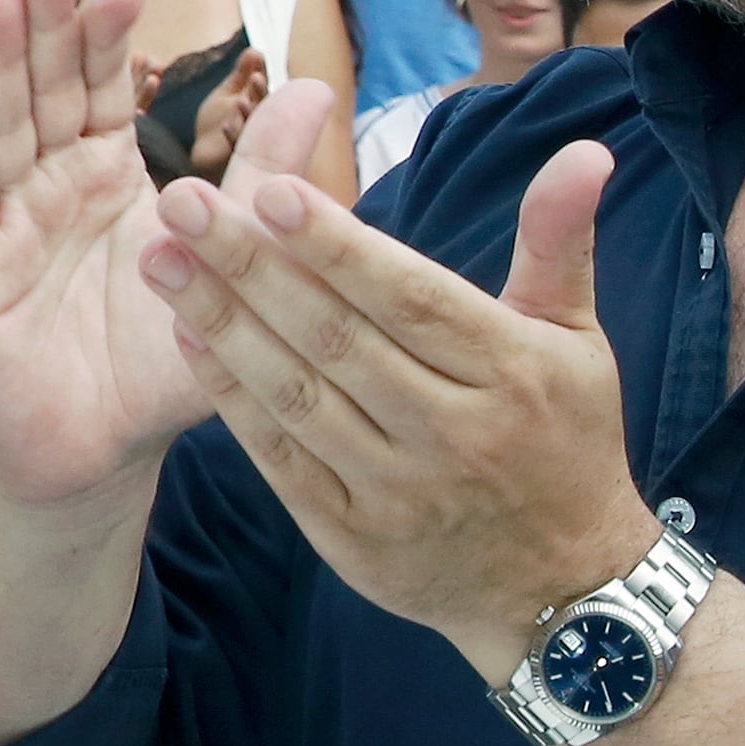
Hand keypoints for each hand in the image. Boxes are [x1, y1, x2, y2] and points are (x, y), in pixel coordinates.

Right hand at [0, 0, 337, 508]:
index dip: (105, 36)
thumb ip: (260, 174)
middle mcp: (48, 184)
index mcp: (105, 174)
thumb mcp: (230, 259)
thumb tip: (319, 81)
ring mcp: (5, 221)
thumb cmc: (157, 360)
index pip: (101, 88)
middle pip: (40, 88)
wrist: (102, 455)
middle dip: (40, 21)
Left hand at [139, 142, 655, 675]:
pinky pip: (280, 458)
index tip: (265, 189)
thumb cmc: (565, 440)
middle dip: (249, 266)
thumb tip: (584, 149)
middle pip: (338, 339)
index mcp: (511, 373)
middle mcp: (455, 434)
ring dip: (221, 324)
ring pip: (298, 396)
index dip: (336, 247)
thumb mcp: (577, 340)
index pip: (410, 299)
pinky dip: (231, 397)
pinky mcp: (352, 539)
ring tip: (160, 257)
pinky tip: (186, 337)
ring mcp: (399, 492)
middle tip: (178, 198)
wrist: (566, 595)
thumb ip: (558, 242)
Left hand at [183, 48, 268, 182]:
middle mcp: (260, 124)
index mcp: (259, 106)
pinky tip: (226, 125)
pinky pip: (238, 147)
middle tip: (256, 79)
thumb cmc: (219, 121)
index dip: (261, 76)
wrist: (204, 152)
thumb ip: (241, 74)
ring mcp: (251, 141)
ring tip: (241, 101)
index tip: (257, 61)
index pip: (263, 89)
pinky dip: (233, 135)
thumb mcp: (228, 93)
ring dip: (250, 114)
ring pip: (255, 128)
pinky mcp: (237, 157)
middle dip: (261, 93)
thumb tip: (255, 50)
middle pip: (264, 108)